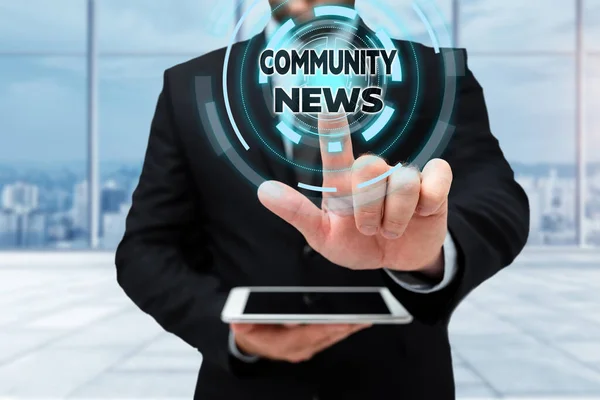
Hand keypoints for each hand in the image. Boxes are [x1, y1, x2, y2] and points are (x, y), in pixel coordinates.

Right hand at [230, 323, 370, 362]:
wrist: (251, 344)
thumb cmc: (250, 332)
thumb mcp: (243, 326)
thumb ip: (244, 324)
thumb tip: (242, 323)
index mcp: (282, 345)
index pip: (308, 336)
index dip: (326, 328)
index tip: (343, 322)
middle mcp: (298, 349)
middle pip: (325, 338)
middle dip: (345, 328)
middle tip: (363, 318)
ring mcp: (305, 349)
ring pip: (331, 339)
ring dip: (348, 330)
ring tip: (364, 319)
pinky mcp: (310, 346)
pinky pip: (329, 339)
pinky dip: (342, 331)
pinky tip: (353, 323)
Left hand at [258, 114, 451, 277]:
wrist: (396, 261)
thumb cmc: (357, 244)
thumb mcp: (324, 236)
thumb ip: (297, 213)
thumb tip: (263, 191)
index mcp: (344, 183)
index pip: (337, 150)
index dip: (333, 127)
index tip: (327, 103)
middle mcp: (375, 173)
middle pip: (370, 167)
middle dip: (368, 209)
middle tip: (368, 230)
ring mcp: (405, 177)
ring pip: (403, 181)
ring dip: (395, 218)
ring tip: (390, 232)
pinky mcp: (434, 186)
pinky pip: (438, 175)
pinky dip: (430, 198)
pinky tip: (423, 211)